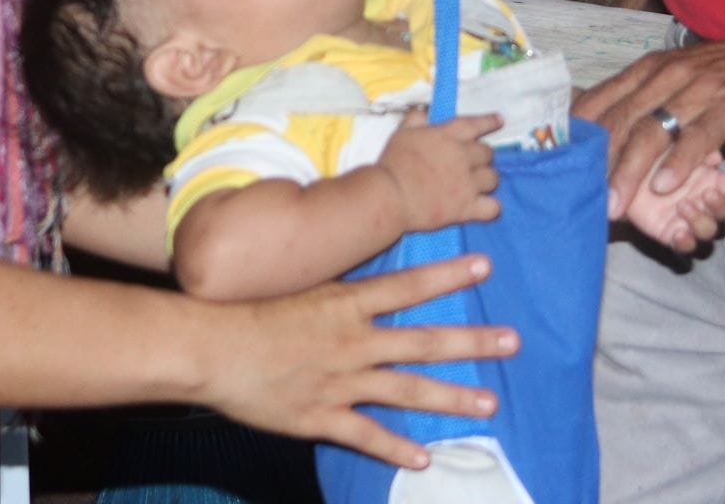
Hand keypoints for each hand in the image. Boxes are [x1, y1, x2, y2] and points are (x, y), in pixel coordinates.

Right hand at [205, 253, 517, 469]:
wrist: (210, 347)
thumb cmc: (248, 313)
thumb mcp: (298, 289)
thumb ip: (337, 293)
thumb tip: (366, 283)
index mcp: (345, 304)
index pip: (408, 285)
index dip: (448, 275)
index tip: (485, 265)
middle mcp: (352, 341)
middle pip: (423, 340)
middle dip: (472, 341)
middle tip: (513, 340)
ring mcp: (341, 381)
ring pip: (407, 390)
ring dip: (451, 397)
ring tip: (490, 402)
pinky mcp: (322, 416)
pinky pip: (367, 436)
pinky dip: (396, 449)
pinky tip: (424, 459)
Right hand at [376, 113, 503, 232]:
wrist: (390, 195)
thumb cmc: (393, 163)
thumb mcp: (401, 133)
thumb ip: (415, 120)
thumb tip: (424, 113)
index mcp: (449, 135)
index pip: (476, 124)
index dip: (489, 122)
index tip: (499, 120)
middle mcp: (463, 156)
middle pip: (487, 153)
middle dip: (482, 157)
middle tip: (472, 163)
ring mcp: (468, 183)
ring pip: (493, 178)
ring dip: (487, 180)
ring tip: (477, 184)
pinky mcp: (466, 207)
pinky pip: (493, 207)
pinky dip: (491, 207)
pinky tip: (484, 207)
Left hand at [575, 32, 724, 218]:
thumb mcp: (681, 74)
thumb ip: (648, 98)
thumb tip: (613, 129)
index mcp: (651, 70)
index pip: (601, 102)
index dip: (578, 137)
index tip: (559, 168)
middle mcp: (667, 77)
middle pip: (620, 122)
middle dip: (598, 165)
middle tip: (581, 199)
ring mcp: (698, 92)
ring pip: (652, 132)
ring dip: (628, 172)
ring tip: (614, 205)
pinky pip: (698, 138)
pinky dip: (678, 164)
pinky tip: (665, 188)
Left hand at [618, 152, 724, 252]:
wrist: (622, 170)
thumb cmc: (651, 153)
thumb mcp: (670, 144)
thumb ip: (692, 150)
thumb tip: (717, 157)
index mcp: (709, 178)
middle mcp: (703, 200)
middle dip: (721, 205)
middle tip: (707, 194)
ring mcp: (688, 218)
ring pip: (709, 230)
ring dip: (702, 222)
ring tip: (684, 207)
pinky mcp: (670, 232)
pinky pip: (685, 245)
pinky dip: (686, 241)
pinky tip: (679, 233)